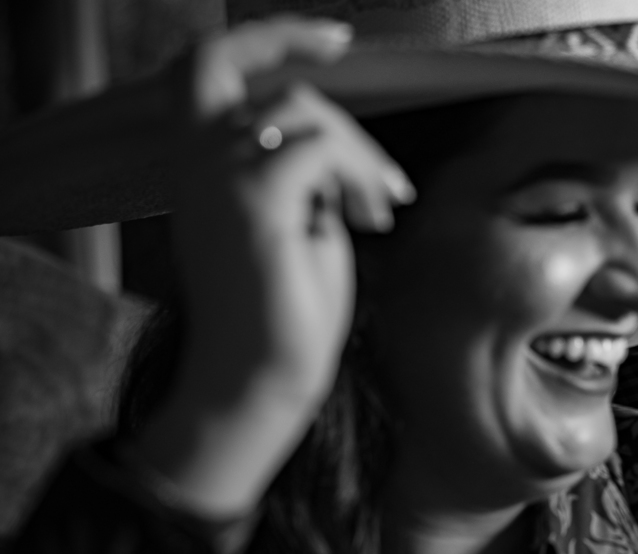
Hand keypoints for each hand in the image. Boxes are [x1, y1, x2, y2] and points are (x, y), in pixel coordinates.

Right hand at [133, 17, 413, 516]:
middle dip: (346, 125)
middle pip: (276, 86)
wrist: (263, 378)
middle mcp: (194, 161)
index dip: (269, 38)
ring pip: (302, 111)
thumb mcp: (296, 221)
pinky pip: (318, 147)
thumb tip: (336, 136)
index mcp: (196, 166)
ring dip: (359, 158)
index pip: (210, 65)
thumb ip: (299, 169)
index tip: (333, 37)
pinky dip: (357, 176)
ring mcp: (217, 175)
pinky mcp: (252, 199)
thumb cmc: (284, 313)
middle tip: (388, 188)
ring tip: (380, 212)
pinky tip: (368, 220)